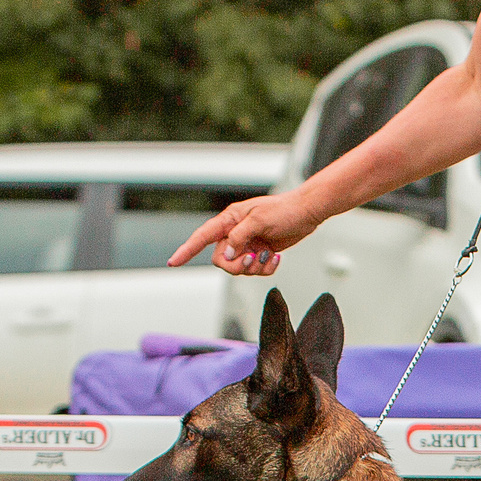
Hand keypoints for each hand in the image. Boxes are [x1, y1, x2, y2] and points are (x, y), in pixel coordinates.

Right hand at [169, 192, 321, 275]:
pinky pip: (254, 269)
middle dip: (237, 265)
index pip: (202, 237)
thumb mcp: (259, 221)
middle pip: (221, 259)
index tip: (173, 262)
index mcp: (230, 220)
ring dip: (254, 268)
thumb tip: (225, 253)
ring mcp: (247, 243)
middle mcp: (235, 232)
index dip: (186, 250)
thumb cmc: (284, 210)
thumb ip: (239, 238)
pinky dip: (265, 268)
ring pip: (238, 267)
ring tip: (269, 256)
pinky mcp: (260, 252)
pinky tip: (276, 258)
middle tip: (253, 259)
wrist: (307, 212)